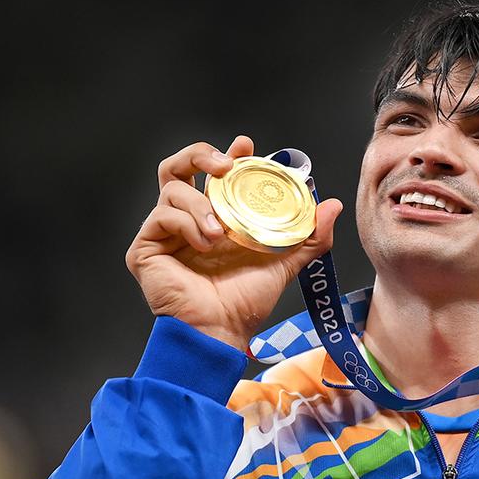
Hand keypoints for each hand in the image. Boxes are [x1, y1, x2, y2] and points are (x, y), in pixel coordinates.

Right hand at [126, 135, 343, 350]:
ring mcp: (163, 233)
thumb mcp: (284, 263)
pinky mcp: (145, 248)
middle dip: (200, 155)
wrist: (222, 331)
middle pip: (177, 166)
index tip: (246, 146)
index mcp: (214, 217)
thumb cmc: (246, 301)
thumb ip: (308, 236)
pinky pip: (161, 217)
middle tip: (226, 166)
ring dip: (200, 204)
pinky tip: (205, 243)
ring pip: (171, 189)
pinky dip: (186, 224)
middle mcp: (186, 220)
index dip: (227, 154)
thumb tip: (333, 204)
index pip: (213, 174)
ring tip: (220, 232)